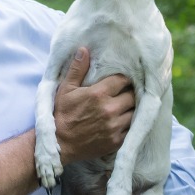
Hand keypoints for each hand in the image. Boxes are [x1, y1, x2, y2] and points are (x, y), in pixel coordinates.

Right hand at [54, 47, 133, 164]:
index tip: (121, 81)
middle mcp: (110, 109)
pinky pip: (131, 129)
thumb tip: (84, 50)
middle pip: (132, 96)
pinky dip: (129, 124)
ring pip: (134, 112)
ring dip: (131, 109)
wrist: (59, 144)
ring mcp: (115, 126)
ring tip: (125, 107)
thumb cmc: (62, 114)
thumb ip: (77, 69)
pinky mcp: (116, 141)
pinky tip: (122, 121)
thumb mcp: (65, 89)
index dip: (123, 79)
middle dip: (129, 93)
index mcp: (98, 94)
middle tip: (124, 93)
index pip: (123, 80)